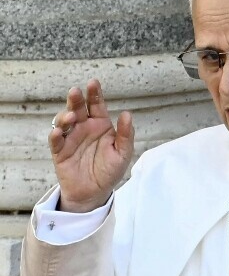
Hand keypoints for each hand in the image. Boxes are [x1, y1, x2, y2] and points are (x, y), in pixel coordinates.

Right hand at [49, 79, 133, 211]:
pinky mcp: (60, 151)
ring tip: (71, 117)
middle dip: (76, 99)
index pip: (96, 105)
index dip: (95, 94)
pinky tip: (59, 132)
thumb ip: (126, 135)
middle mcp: (84, 128)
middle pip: (77, 109)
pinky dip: (55, 135)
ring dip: (65, 117)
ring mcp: (70, 138)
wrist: (95, 192)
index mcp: (100, 125)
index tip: (93, 83)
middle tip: (76, 92)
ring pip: (64, 121)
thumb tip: (127, 114)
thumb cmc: (110, 170)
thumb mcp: (123, 153)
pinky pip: (55, 141)